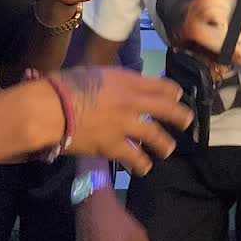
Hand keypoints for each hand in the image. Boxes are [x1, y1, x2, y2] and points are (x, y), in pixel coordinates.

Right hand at [58, 67, 192, 174]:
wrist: (52, 110)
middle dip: (180, 116)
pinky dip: (141, 164)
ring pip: (155, 135)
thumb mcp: (95, 72)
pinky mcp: (114, 147)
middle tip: (188, 122)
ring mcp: (126, 125)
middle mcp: (132, 101)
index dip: (172, 91)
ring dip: (164, 144)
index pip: (160, 85)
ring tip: (168, 150)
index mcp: (127, 80)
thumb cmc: (65, 85)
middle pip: (166, 108)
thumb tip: (118, 84)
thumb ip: (113, 80)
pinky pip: (134, 157)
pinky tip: (145, 168)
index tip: (177, 96)